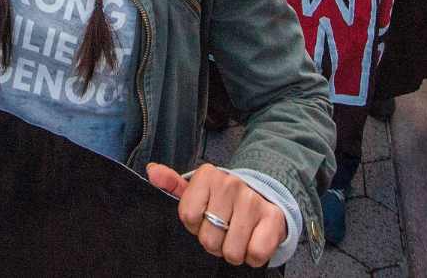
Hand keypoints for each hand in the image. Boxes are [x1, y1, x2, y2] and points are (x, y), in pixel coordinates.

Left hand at [148, 163, 286, 266]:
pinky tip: (252, 239)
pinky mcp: (274, 218)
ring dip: (233, 251)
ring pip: (231, 251)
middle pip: (208, 238)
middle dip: (215, 242)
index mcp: (207, 176)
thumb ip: (172, 183)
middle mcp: (231, 184)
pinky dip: (253, 255)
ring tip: (237, 235)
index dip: (195, 225)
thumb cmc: (223, 200)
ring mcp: (253, 201)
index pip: (187, 216)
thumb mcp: (196, 190)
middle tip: (224, 229)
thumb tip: (152, 170)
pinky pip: (255, 254)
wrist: (264, 197)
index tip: (204, 218)